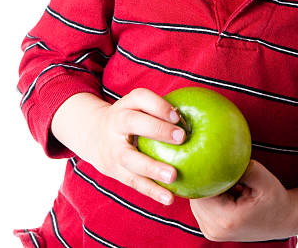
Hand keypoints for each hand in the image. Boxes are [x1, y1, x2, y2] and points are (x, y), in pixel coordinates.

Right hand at [91, 88, 185, 204]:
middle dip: (157, 130)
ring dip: (152, 168)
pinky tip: (169, 198)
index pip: (140, 98)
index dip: (159, 105)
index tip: (178, 115)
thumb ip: (163, 110)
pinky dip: (151, 191)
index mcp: (126, 104)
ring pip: (130, 158)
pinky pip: (133, 181)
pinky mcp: (114, 170)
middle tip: (182, 137)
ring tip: (173, 176)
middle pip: (133, 123)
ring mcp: (113, 148)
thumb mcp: (139, 107)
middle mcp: (116, 123)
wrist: (94, 135)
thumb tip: (203, 115)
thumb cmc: (131, 118)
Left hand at [190, 160, 293, 241]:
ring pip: (196, 200)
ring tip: (223, 175)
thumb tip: (217, 152)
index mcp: (225, 219)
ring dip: (206, 186)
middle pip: (194, 195)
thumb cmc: (275, 198)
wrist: (283, 220)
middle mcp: (214, 230)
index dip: (201, 172)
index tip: (208, 156)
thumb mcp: (262, 178)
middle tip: (214, 161)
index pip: (198, 190)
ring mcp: (211, 232)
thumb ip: (240, 166)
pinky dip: (209, 194)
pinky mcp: (211, 230)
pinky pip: (201, 205)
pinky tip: (222, 185)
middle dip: (202, 178)